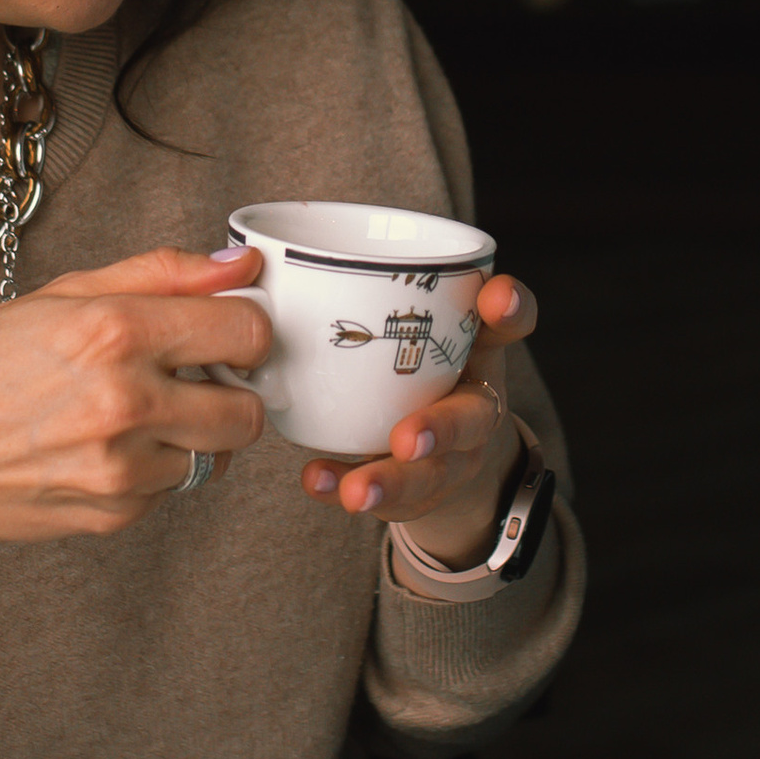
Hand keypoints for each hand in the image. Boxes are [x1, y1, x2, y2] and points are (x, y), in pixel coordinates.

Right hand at [0, 246, 269, 551]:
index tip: (221, 332)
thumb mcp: (56, 296)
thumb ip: (159, 275)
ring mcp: (123, 466)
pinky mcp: (118, 512)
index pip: (246, 332)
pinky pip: (174, 486)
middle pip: (249, 409)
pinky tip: (101, 446)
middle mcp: (125, 402)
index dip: (241, 330)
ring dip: (189, 433)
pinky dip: (153, 467)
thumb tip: (238, 265)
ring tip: (130, 412)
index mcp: (113, 332)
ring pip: (215, 453)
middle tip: (187, 378)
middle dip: (229, 392)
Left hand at [298, 270, 537, 560]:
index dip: (511, 308)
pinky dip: (349, 488)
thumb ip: (358, 290)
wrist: (443, 446)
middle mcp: (474, 401)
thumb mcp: (411, 323)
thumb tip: (247, 259)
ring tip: (356, 491)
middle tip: (408, 438)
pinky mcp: (423, 489)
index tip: (494, 297)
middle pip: (474, 414)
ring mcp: (454, 453)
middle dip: (443, 427)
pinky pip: (393, 499)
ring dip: (393, 480)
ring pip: (434, 471)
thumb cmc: (409, 362)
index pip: (510, 322)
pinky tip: (317, 482)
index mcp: (477, 347)